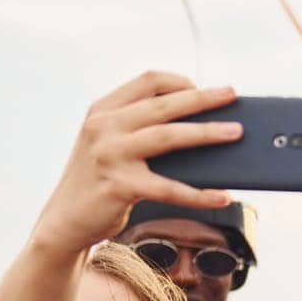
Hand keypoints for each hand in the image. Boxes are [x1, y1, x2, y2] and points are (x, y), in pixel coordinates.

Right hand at [34, 71, 240, 253]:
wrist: (66, 219)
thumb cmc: (100, 180)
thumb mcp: (111, 143)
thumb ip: (140, 128)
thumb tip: (202, 126)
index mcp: (103, 110)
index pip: (147, 81)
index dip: (180, 81)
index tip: (205, 88)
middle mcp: (103, 127)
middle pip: (163, 105)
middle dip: (202, 99)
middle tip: (231, 95)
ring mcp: (110, 155)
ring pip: (168, 137)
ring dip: (207, 133)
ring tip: (235, 132)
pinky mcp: (119, 186)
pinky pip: (169, 188)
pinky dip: (199, 194)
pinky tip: (223, 196)